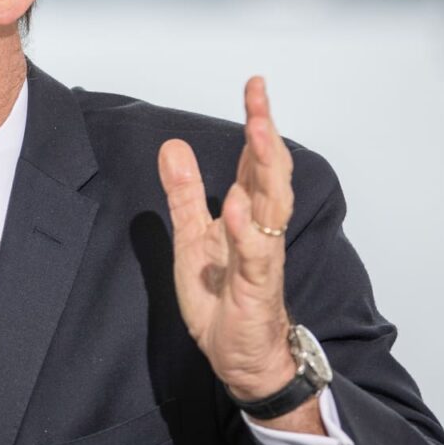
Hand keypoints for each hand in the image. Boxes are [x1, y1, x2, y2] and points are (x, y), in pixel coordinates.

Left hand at [157, 78, 317, 427]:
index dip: (257, 123)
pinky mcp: (257, 287)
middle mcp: (260, 229)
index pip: (254, 160)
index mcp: (246, 215)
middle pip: (269, 173)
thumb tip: (171, 147)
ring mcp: (262, 256)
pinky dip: (245, 228)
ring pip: (271, 205)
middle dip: (266, 134)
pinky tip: (236, 205)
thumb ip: (184, 195)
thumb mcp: (192, 239)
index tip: (255, 86)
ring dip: (265, 169)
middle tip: (259, 98)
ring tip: (258, 133)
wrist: (241, 358)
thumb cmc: (224, 300)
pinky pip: (256, 254)